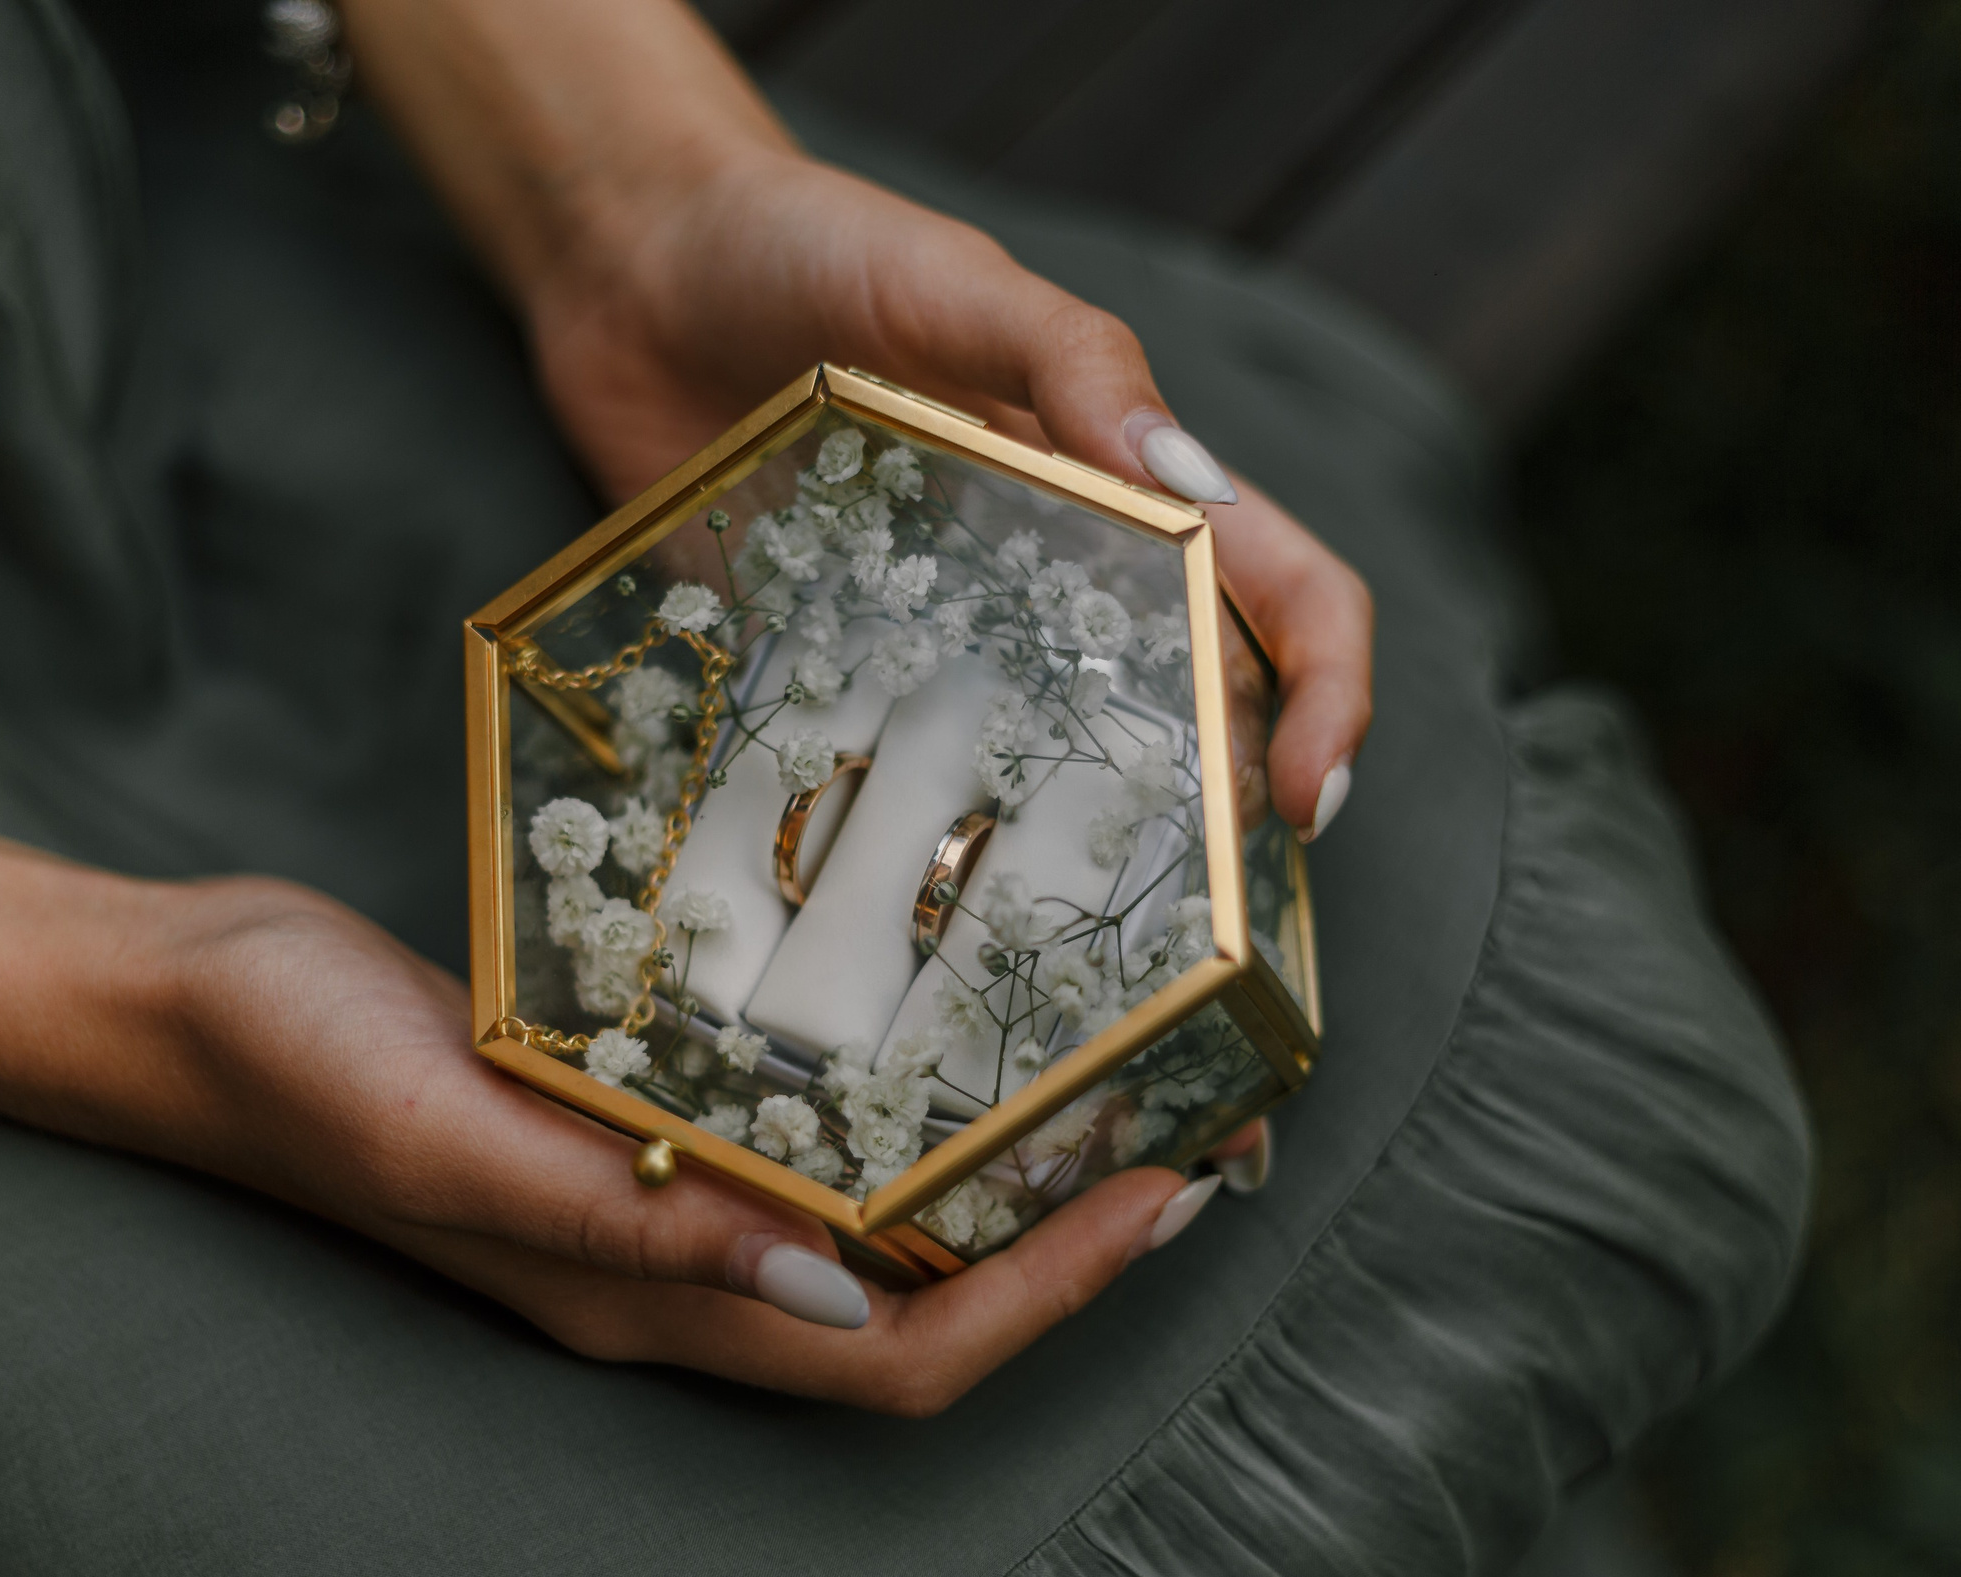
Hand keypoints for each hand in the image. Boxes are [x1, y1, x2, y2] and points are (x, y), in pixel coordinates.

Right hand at [142, 879, 1216, 1414]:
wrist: (182, 998)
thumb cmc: (291, 1059)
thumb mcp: (446, 1128)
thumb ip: (618, 1215)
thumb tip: (826, 1295)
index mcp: (633, 1298)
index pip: (891, 1359)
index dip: (1043, 1302)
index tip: (1168, 1200)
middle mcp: (663, 1272)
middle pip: (915, 1315)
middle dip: (1067, 1255)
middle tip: (1194, 1146)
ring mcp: (646, 1206)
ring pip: (873, 1241)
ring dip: (1000, 1189)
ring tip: (1114, 1092)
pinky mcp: (626, 1126)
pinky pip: (805, 1154)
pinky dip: (902, 1117)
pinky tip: (948, 1026)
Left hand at [519, 148, 1371, 842]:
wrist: (637, 268)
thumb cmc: (808, 247)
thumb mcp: (957, 284)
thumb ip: (1076, 364)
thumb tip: (1193, 489)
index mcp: (1118, 484)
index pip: (1277, 593)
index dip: (1324, 693)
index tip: (1302, 798)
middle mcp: (1051, 577)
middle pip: (1186, 711)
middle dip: (1216, 815)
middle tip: (1193, 916)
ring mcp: (943, 635)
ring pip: (1045, 768)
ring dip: (1070, 856)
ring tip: (1064, 944)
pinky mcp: (829, 668)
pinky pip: (882, 771)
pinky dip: (902, 839)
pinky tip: (898, 902)